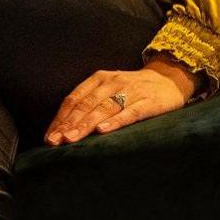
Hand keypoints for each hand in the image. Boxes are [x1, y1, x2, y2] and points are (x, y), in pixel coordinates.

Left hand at [44, 57, 193, 144]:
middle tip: (55, 141)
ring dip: (86, 125)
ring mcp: (132, 91)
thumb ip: (90, 103)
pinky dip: (115, 121)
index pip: (75, 99)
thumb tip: (62, 129)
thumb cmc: (134, 89)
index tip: (49, 137)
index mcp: (100, 78)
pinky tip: (103, 131)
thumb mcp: (110, 89)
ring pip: (104, 109)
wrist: (171, 78)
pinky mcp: (150, 102)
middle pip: (87, 104)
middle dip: (68, 124)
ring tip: (71, 139)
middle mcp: (114, 82)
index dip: (60, 118)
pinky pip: (130, 112)